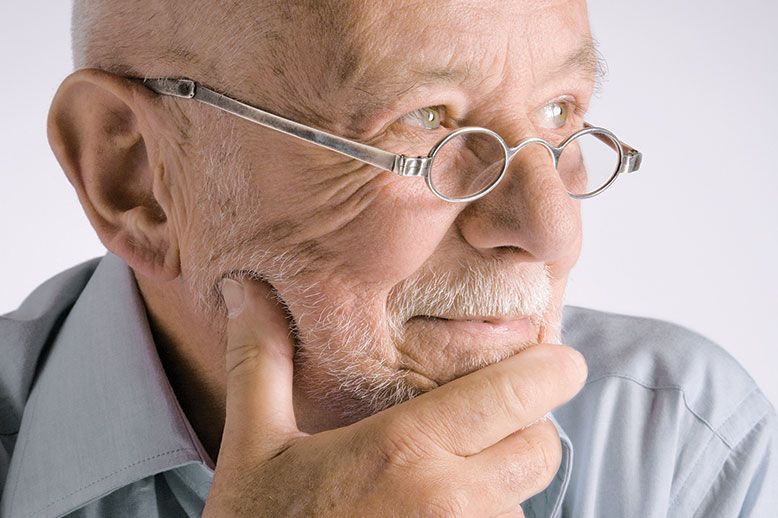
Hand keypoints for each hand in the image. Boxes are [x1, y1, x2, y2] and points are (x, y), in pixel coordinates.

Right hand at [203, 278, 586, 516]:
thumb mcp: (255, 449)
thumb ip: (261, 364)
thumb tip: (248, 290)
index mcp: (405, 450)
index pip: (517, 395)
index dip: (550, 371)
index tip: (556, 360)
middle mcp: (452, 503)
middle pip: (541, 448)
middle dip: (527, 426)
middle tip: (489, 419)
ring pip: (524, 501)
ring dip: (501, 483)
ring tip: (442, 482)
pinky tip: (433, 516)